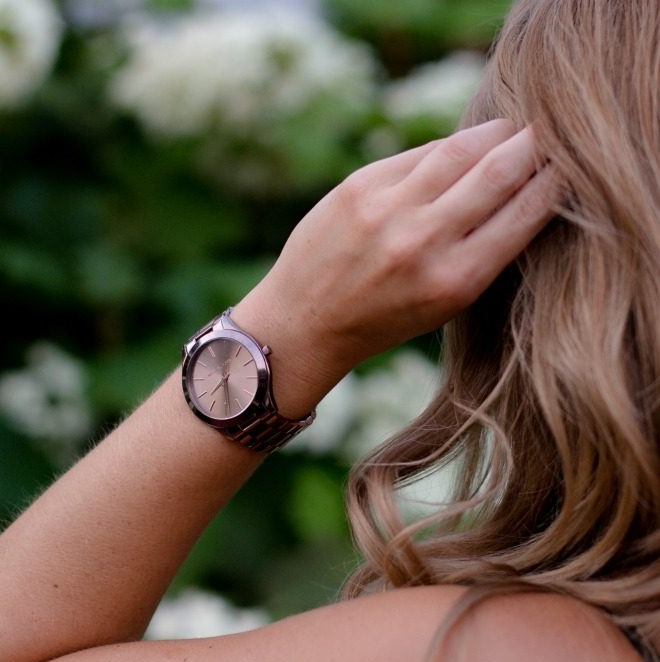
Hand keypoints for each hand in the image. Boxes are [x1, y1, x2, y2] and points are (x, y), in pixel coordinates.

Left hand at [233, 119, 557, 410]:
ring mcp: (388, 209)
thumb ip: (481, 252)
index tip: (566, 169)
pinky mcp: (358, 186)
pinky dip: (445, 148)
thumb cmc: (382, 320)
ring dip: (494, 134)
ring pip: (461, 149)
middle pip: (500, 170)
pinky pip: (418, 153)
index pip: (526, 212)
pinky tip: (458, 149)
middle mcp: (424, 241)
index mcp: (455, 281)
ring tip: (510, 131)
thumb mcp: (443, 305)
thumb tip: (519, 187)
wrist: (304, 322)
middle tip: (545, 136)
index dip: (554, 182)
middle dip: (533, 146)